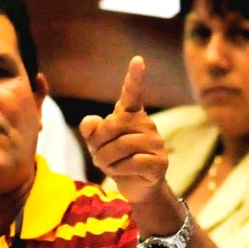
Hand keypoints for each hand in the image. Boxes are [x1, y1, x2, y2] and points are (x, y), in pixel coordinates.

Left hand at [79, 56, 168, 204]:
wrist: (137, 187)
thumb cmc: (116, 160)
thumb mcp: (98, 145)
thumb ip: (92, 132)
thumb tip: (89, 122)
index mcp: (131, 116)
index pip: (132, 94)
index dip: (134, 78)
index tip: (137, 60)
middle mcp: (146, 124)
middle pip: (113, 126)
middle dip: (98, 144)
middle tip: (98, 156)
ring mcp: (156, 143)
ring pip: (121, 146)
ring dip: (106, 160)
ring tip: (109, 166)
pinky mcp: (159, 162)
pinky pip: (132, 163)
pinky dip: (119, 170)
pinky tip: (122, 172)